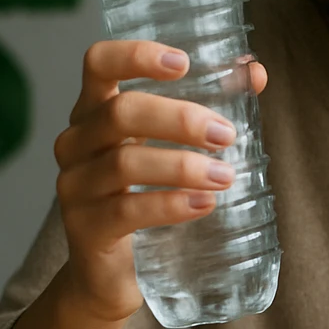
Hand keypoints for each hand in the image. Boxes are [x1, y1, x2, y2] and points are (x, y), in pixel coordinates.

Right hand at [51, 41, 268, 322]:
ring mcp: (74, 186)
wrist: (112, 273)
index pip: (98, 64)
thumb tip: (255, 71)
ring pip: (124, 164)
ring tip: (225, 176)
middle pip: (120, 113)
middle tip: (227, 135)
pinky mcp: (84, 230)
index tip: (184, 63)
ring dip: (183, 167)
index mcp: (95, 111)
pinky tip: (204, 204)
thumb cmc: (147, 194)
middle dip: (179, 119)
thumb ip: (213, 105)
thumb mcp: (173, 147)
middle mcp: (76, 142)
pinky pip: (126, 211)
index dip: (135, 55)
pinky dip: (170, 204)